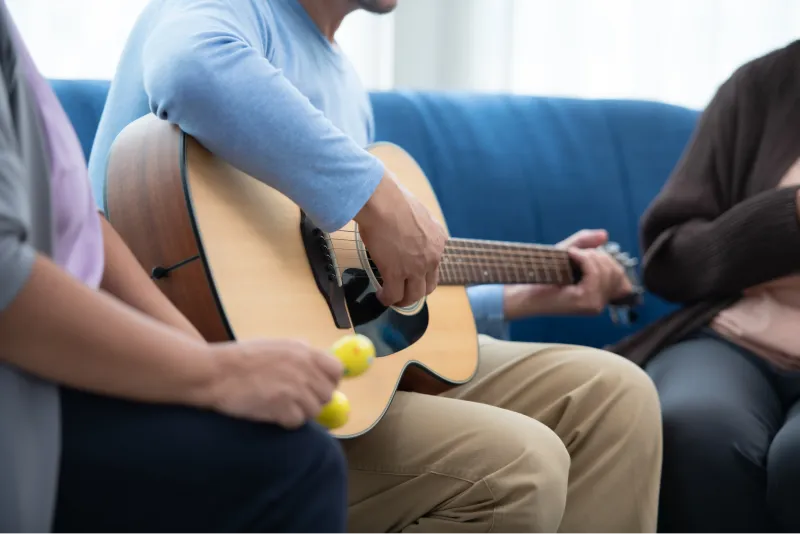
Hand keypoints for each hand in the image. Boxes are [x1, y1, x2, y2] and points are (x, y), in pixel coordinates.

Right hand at [208, 339, 343, 428]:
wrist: (215, 372)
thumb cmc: (241, 358)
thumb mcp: (276, 345)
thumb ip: (300, 352)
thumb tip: (319, 362)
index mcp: (304, 351)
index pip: (336, 370)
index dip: (329, 380)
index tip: (318, 386)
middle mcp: (304, 369)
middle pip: (327, 394)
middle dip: (313, 399)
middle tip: (294, 400)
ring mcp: (295, 389)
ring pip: (314, 411)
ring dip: (299, 412)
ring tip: (279, 405)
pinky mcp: (283, 408)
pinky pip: (297, 422)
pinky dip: (286, 421)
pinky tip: (271, 413)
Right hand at [355, 173, 446, 306]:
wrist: (383, 202)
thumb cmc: (394, 199)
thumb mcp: (418, 213)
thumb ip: (418, 226)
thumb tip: (405, 227)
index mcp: (439, 240)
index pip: (435, 264)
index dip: (423, 272)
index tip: (412, 274)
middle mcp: (433, 257)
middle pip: (429, 286)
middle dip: (417, 291)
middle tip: (404, 292)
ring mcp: (416, 268)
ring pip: (414, 295)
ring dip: (403, 300)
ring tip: (393, 299)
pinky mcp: (397, 274)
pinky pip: (393, 295)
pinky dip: (387, 299)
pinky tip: (381, 296)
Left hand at [503, 229, 632, 318]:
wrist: (523, 292)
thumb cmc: (543, 275)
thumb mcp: (567, 254)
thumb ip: (586, 243)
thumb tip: (605, 235)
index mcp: (599, 296)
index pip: (620, 274)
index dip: (605, 259)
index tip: (585, 254)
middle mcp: (600, 303)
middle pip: (615, 270)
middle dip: (597, 255)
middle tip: (575, 254)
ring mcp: (594, 304)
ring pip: (606, 270)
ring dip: (588, 255)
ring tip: (571, 255)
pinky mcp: (586, 301)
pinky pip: (595, 273)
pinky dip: (583, 258)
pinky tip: (570, 255)